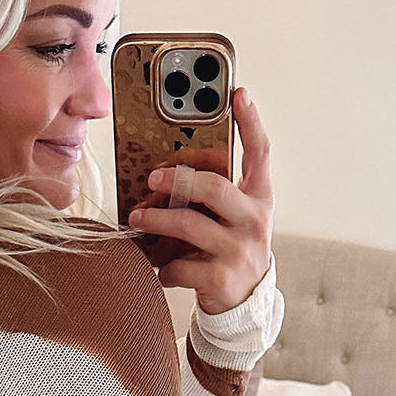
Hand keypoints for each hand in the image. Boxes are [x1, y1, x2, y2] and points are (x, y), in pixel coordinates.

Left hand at [127, 87, 274, 314]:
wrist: (245, 302)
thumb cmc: (231, 247)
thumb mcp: (234, 216)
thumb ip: (215, 191)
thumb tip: (166, 165)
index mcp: (259, 197)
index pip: (260, 153)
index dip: (250, 122)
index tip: (237, 93)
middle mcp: (253, 221)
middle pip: (215, 188)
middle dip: (178, 180)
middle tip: (152, 178)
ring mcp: (238, 251)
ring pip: (190, 225)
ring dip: (156, 220)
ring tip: (136, 218)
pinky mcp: (221, 279)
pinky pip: (180, 266)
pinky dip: (162, 267)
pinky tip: (159, 268)